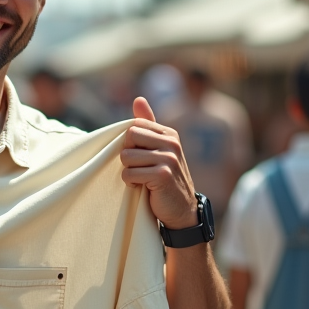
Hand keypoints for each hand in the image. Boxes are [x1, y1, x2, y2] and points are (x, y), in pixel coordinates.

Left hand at [120, 97, 197, 229]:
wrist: (181, 209)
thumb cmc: (165, 178)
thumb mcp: (159, 149)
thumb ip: (148, 125)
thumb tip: (138, 99)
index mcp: (169, 134)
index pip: (134, 126)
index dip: (130, 143)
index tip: (140, 157)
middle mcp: (171, 143)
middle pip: (129, 137)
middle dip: (127, 156)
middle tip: (140, 168)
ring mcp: (168, 158)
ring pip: (126, 157)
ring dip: (128, 171)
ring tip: (142, 178)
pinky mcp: (162, 175)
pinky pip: (129, 173)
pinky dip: (131, 183)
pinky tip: (143, 187)